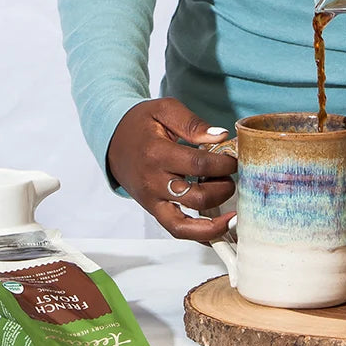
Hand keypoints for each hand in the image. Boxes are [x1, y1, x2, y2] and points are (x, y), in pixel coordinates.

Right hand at [107, 98, 236, 241]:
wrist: (112, 139)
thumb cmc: (140, 124)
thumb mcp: (164, 110)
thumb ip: (193, 123)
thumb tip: (220, 136)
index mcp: (157, 154)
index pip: (199, 165)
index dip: (224, 165)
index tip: (234, 159)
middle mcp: (153, 182)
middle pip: (197, 197)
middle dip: (223, 189)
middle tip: (229, 178)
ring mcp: (151, 200)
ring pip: (185, 225)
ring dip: (215, 222)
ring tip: (231, 212)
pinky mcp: (152, 210)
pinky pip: (176, 230)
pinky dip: (199, 236)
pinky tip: (219, 230)